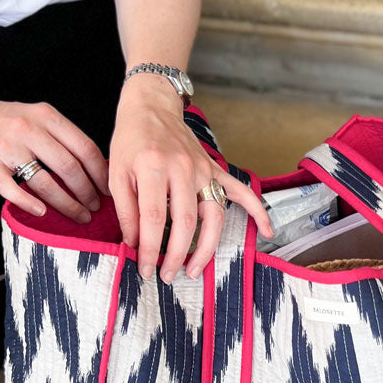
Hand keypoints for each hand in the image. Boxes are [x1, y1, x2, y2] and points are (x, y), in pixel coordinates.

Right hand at [0, 94, 108, 221]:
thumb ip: (62, 137)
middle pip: (68, 167)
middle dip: (87, 192)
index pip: (84, 147)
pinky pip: (11, 189)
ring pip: (44, 182)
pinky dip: (29, 203)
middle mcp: (28, 129)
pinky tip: (42, 212)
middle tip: (95, 208)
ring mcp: (6, 147)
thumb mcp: (37, 117)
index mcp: (46, 116)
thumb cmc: (5, 122)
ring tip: (79, 215)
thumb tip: (97, 169)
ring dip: (66, 204)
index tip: (108, 190)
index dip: (100, 173)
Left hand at [110, 76, 271, 280]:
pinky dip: (256, 211)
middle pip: (186, 223)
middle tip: (167, 276)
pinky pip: (241, 191)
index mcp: (153, 168)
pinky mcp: (215, 169)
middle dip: (176, 256)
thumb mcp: (116, 172)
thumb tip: (135, 244)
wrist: (152, 106)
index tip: (144, 268)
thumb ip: (125, 209)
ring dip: (206, 247)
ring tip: (195, 270)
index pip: (154, 219)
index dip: (150, 249)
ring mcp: (204, 169)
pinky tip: (266, 231)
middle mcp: (183, 169)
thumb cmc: (131, 140)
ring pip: (213, 216)